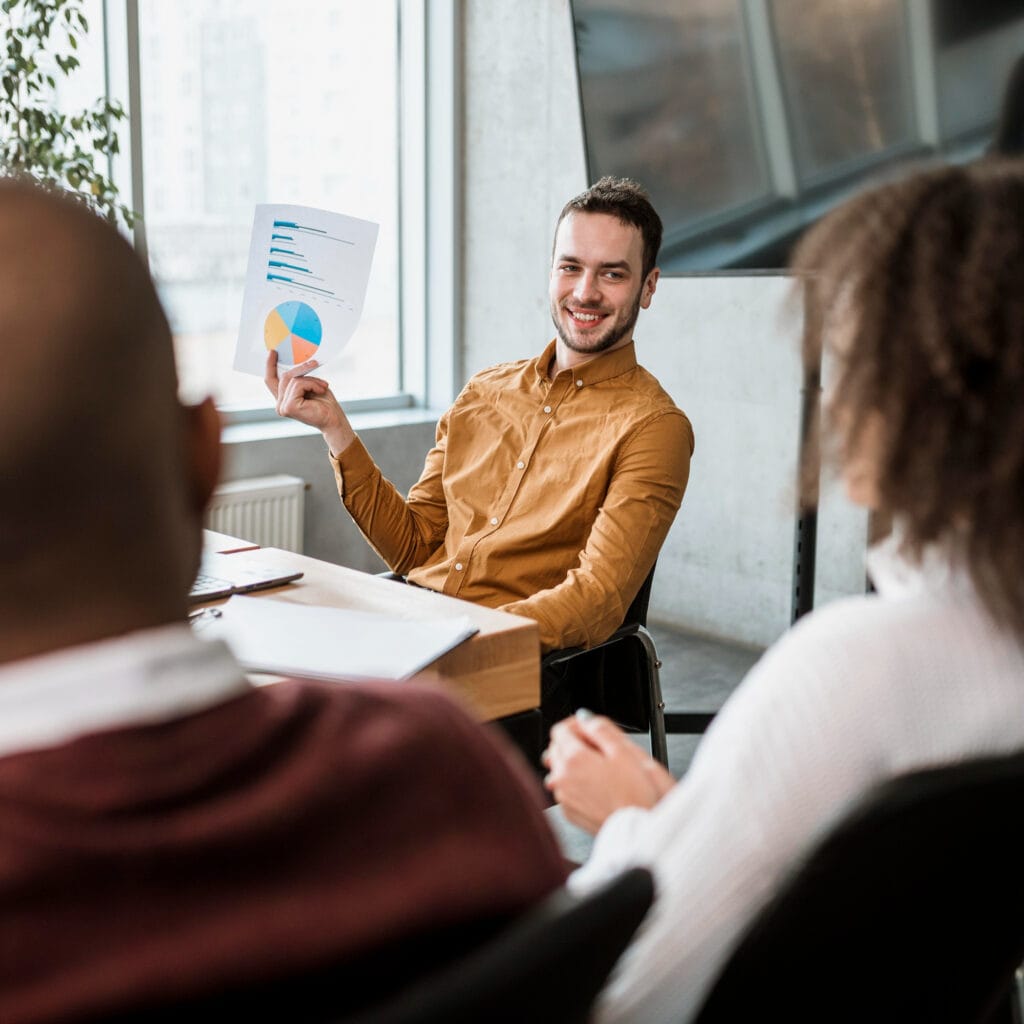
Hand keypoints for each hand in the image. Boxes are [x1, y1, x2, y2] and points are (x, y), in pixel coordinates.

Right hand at [265, 351, 353, 453]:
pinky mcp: (289, 407)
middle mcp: (280, 405)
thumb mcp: (309, 385)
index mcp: (283, 400)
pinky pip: (298, 384)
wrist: (334, 419)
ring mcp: (283, 407)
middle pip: (284, 377)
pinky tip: (320, 391)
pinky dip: (312, 384)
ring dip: (311, 379)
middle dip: (301, 369)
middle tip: (315, 363)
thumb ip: (298, 378)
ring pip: (293, 380)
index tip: (273, 352)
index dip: (270, 365)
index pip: (271, 380)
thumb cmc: (325, 404)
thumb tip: (294, 363)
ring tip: (323, 386)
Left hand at [543, 711, 675, 833]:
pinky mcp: (570, 813)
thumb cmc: (637, 794)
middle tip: (600, 747)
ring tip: (601, 769)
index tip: (589, 728)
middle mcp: (562, 778)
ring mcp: (564, 798)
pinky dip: (576, 784)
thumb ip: (601, 728)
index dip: (576, 725)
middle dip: (574, 743)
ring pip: (560, 770)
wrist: (640, 831)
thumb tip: (586, 718)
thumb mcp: (625, 751)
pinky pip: (565, 790)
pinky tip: (598, 787)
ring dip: (574, 764)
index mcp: (574, 759)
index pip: (560, 729)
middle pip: (556, 749)